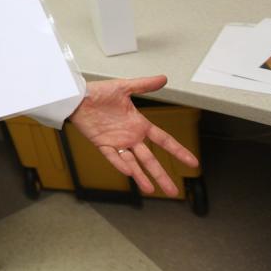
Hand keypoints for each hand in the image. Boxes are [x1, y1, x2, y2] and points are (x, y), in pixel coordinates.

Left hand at [69, 75, 198, 196]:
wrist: (77, 96)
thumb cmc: (98, 92)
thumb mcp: (124, 87)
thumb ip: (144, 85)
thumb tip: (163, 78)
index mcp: (139, 124)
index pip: (163, 140)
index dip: (178, 151)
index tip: (192, 163)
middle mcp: (130, 136)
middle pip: (150, 159)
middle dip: (161, 175)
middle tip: (173, 191)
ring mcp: (116, 142)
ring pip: (133, 163)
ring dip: (141, 176)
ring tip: (151, 190)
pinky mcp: (101, 144)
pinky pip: (112, 156)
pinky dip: (120, 163)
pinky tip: (129, 172)